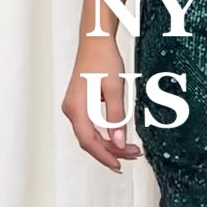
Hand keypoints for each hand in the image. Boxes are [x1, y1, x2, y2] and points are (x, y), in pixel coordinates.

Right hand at [61, 33, 143, 170]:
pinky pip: (91, 125)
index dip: (105, 156)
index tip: (119, 165)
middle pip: (90, 140)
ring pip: (91, 134)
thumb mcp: (114, 89)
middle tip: (135, 155)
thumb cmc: (103, 60)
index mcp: (76, 108)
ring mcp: (74, 107)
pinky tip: (120, 136)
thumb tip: (120, 142)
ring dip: (110, 143)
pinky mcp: (80, 104)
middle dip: (112, 151)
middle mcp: (71, 110)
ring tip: (132, 149)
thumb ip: (117, 117)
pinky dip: (106, 133)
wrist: (95, 41)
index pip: (89, 141)